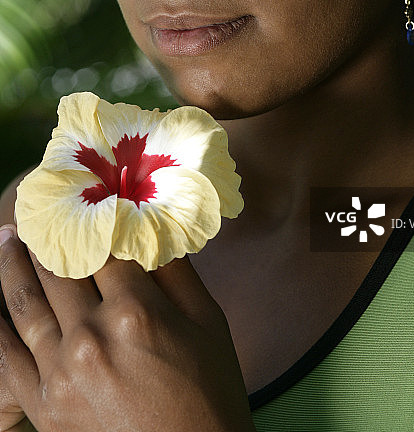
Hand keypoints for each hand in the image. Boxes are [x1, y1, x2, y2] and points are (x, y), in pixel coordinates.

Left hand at [0, 225, 255, 431]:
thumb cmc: (209, 393)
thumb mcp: (208, 322)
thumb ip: (178, 271)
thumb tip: (152, 227)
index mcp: (136, 311)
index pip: (105, 246)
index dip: (96, 214)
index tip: (88, 192)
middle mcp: (91, 335)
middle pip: (60, 266)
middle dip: (50, 231)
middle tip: (39, 205)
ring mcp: (60, 372)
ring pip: (25, 301)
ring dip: (12, 262)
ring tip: (8, 236)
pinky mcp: (42, 405)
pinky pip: (3, 357)